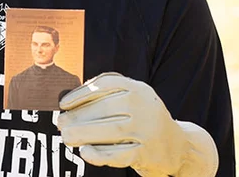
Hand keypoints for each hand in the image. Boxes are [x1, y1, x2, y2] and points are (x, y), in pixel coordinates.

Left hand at [56, 72, 217, 176]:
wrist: (177, 146)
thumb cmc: (144, 121)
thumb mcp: (133, 100)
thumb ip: (108, 96)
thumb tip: (70, 102)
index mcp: (139, 89)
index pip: (106, 85)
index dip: (81, 93)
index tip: (64, 104)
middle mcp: (145, 106)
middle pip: (105, 108)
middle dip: (78, 116)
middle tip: (61, 123)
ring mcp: (147, 130)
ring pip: (110, 131)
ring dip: (84, 134)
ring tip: (66, 138)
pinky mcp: (146, 153)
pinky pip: (119, 154)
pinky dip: (99, 154)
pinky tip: (85, 152)